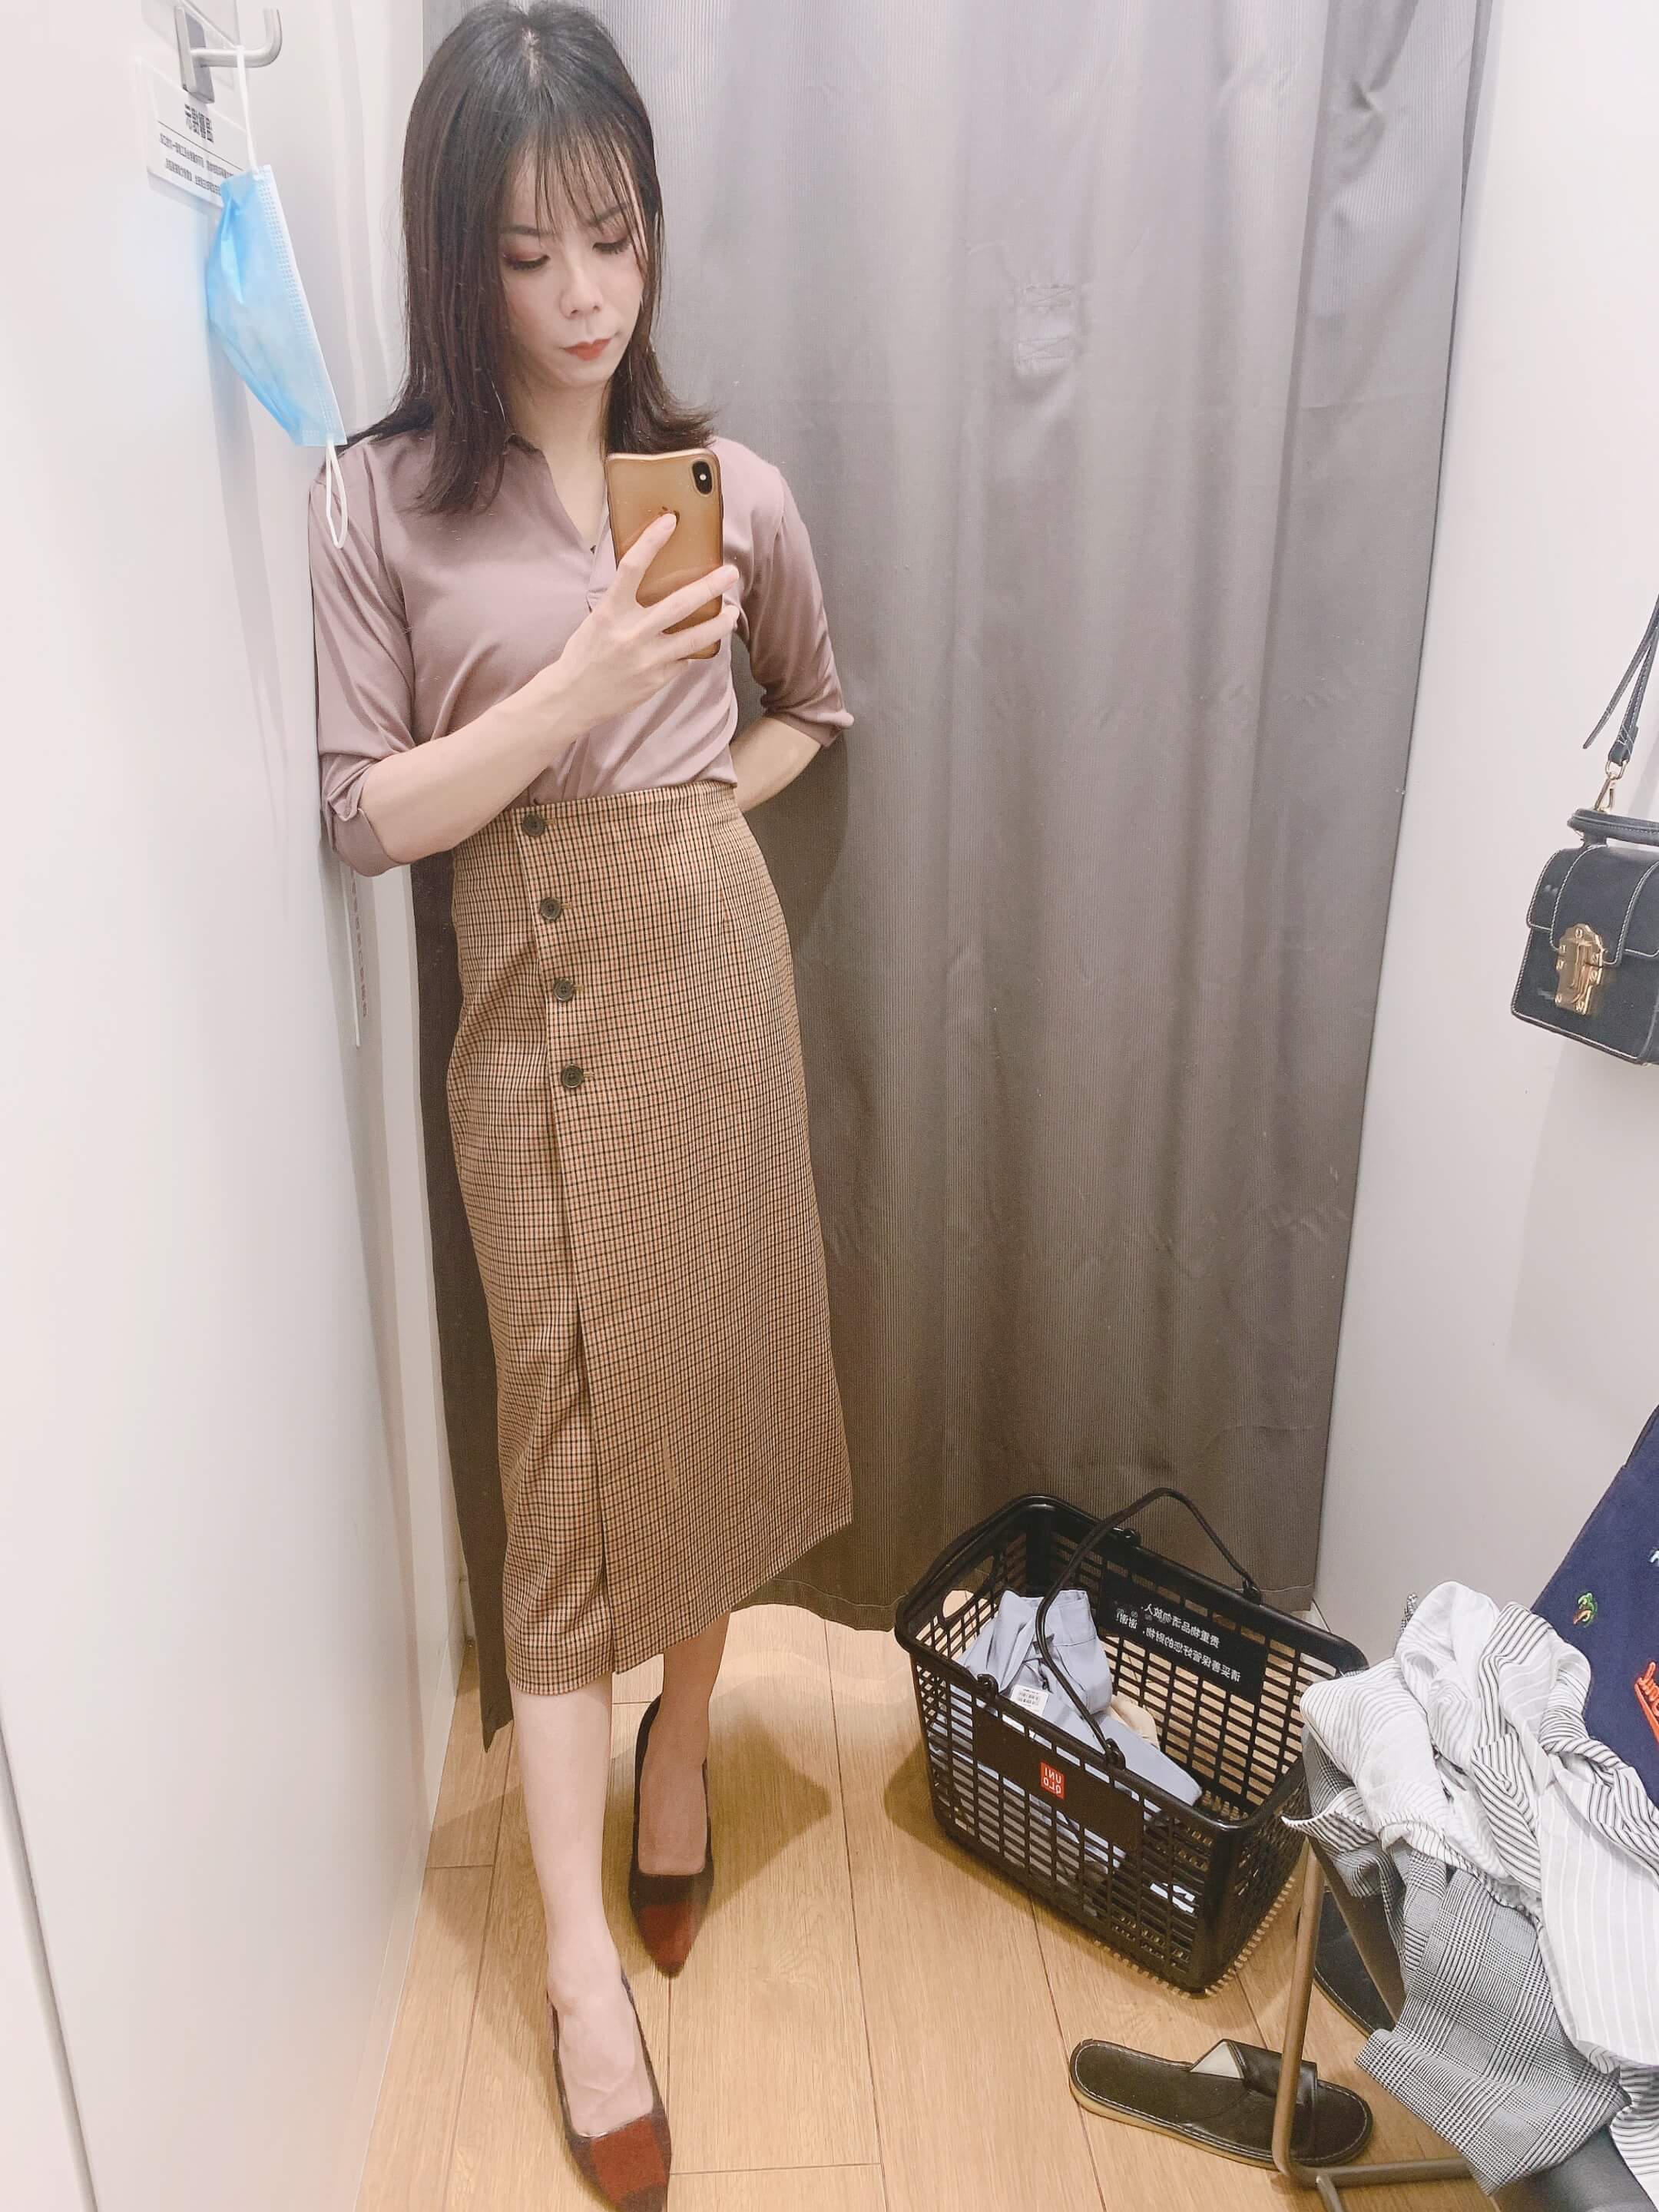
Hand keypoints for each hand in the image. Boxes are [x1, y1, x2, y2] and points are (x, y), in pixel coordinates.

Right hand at [552, 511, 739, 730]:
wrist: (573, 698)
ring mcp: (646, 659)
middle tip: (730, 573)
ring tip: (732, 613)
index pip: (631, 568)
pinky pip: (683, 660)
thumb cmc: (585, 654)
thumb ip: (623, 604)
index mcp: (610, 612)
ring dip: (718, 624)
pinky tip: (699, 644)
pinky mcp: (656, 679)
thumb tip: (652, 582)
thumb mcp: (598, 620)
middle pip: (678, 605)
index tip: (670, 522)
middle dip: (709, 587)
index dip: (651, 542)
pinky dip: (691, 651)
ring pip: (693, 638)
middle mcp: (631, 634)